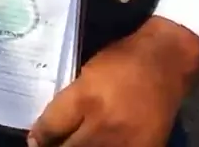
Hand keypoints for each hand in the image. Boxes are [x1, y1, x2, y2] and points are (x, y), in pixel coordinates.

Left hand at [29, 25, 186, 146]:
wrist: (164, 61)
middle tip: (50, 145)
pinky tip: (98, 145)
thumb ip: (68, 101)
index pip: (50, 127)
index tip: (35, 140)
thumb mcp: (87, 72)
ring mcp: (123, 142)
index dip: (38, 137)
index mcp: (85, 97)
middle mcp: (102, 123)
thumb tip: (49, 127)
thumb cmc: (122, 59)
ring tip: (71, 144)